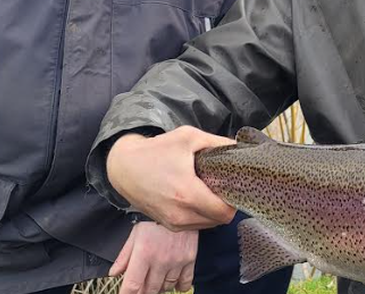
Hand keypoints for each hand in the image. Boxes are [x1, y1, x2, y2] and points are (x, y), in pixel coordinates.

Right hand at [106, 126, 236, 230]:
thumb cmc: (156, 151)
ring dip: (213, 211)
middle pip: (220, 220)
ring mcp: (173, 224)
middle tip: (222, 185)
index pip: (225, 212)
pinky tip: (197, 197)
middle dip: (225, 204)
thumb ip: (218, 143)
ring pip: (208, 225)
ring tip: (209, 190)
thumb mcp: (188, 138)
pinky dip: (201, 215)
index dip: (234, 200)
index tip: (233, 185)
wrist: (124, 167)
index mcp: (188, 194)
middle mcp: (180, 215)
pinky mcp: (168, 226)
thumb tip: (240, 148)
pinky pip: (195, 225)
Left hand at [111, 221, 197, 292]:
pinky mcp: (190, 259)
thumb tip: (113, 273)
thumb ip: (124, 257)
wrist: (178, 205)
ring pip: (166, 287)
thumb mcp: (135, 234)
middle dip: (143, 292)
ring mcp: (176, 261)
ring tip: (156, 280)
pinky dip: (179, 286)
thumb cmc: (153, 218)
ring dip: (159, 288)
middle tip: (141, 286)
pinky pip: (185, 282)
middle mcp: (160, 260)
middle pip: (149, 290)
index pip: (133, 285)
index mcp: (143, 254)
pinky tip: (173, 283)